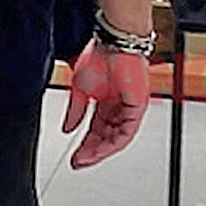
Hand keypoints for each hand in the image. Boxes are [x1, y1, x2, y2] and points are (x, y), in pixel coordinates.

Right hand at [62, 39, 151, 169]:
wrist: (114, 42)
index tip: (74, 156)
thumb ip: (74, 111)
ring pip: (116, 138)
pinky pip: (126, 132)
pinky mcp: (138, 108)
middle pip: (105, 137)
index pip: (96, 130)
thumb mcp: (79, 88)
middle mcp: (119, 107)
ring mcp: (129, 108)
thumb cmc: (101, 55)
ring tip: (85, 159)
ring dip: (100, 151)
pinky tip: (99, 149)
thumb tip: (67, 129)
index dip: (84, 144)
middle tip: (78, 163)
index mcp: (105, 101)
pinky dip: (112, 143)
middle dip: (91, 152)